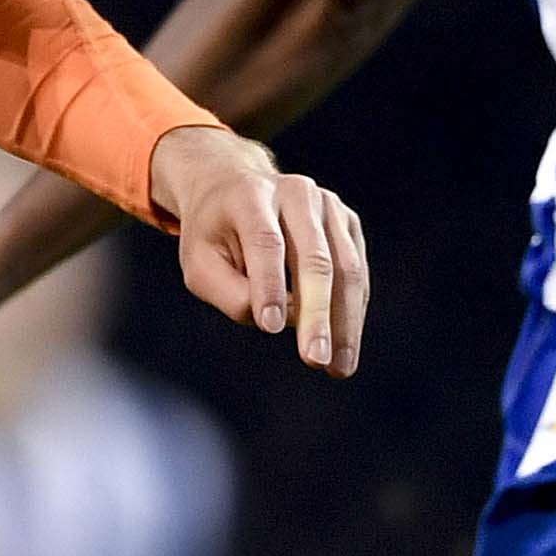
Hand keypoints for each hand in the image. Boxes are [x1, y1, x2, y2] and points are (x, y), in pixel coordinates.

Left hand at [146, 126, 368, 376]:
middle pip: (314, 257)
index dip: (269, 285)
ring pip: (346, 267)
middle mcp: (295, 192)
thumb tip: (278, 321)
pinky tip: (345, 344)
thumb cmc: (213, 235)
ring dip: (345, 321)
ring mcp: (327, 205)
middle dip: (317, 314)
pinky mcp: (347, 221)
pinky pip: (356, 271)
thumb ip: (230, 293)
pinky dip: (352, 309)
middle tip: (315, 359)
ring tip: (339, 366)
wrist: (235, 189)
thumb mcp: (199, 263)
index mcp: (250, 195)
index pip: (265, 242)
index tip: (270, 327)